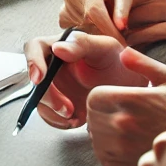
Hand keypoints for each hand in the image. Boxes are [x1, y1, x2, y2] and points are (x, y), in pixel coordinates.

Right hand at [23, 32, 143, 128]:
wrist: (132, 87)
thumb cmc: (119, 61)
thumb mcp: (105, 47)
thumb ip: (82, 44)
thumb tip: (57, 48)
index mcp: (60, 45)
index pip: (35, 47)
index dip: (32, 62)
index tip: (39, 79)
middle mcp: (53, 66)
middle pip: (35, 79)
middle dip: (47, 96)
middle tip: (66, 108)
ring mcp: (56, 87)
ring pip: (39, 100)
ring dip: (52, 112)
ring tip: (75, 117)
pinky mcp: (61, 106)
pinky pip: (50, 115)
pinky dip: (59, 122)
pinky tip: (77, 120)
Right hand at [59, 0, 139, 40]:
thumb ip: (123, 6)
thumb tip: (121, 26)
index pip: (95, 13)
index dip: (109, 30)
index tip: (122, 43)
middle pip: (88, 25)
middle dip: (106, 34)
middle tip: (119, 34)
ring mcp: (65, 6)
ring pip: (83, 31)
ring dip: (97, 33)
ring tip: (108, 24)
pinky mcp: (62, 14)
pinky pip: (74, 31)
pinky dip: (86, 32)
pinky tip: (95, 24)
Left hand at [87, 47, 165, 165]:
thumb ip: (143, 63)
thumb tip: (122, 53)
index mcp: (131, 101)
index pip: (94, 97)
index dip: (100, 96)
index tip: (113, 98)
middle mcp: (123, 126)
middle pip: (92, 117)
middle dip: (101, 113)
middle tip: (118, 113)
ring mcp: (123, 150)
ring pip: (96, 138)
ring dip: (103, 132)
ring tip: (123, 129)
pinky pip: (104, 157)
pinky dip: (109, 151)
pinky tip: (126, 146)